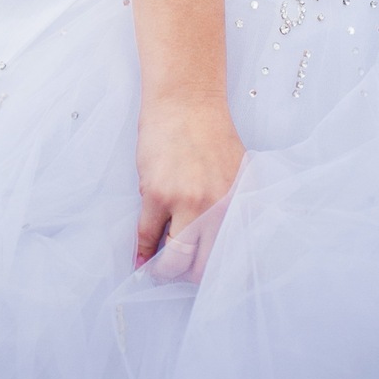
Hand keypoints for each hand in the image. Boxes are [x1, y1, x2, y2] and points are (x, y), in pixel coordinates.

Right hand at [134, 97, 244, 278]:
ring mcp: (185, 202)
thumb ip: (231, 205)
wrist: (185, 99)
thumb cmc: (209, 131)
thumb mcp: (235, 171)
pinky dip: (142, 252)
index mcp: (238, 203)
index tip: (205, 279)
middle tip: (180, 275)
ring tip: (159, 269)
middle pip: (202, 265)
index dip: (216, 273)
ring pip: (173, 259)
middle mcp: (216, 207)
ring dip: (164, 270)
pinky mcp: (156, 194)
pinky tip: (140, 260)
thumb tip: (220, 241)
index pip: (231, 255)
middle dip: (189, 276)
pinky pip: (147, 234)